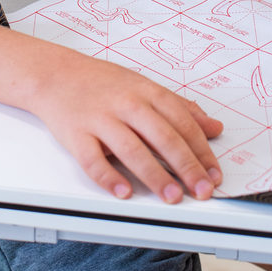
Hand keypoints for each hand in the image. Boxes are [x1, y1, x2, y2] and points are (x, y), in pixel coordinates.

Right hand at [31, 48, 223, 202]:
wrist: (56, 74)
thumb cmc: (103, 83)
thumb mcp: (145, 86)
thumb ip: (181, 107)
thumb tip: (214, 127)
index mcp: (146, 91)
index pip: (182, 122)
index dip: (201, 150)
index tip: (214, 174)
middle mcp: (126, 103)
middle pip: (161, 136)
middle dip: (185, 166)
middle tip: (202, 190)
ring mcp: (100, 118)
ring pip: (131, 149)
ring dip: (154, 175)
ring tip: (172, 197)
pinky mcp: (76, 134)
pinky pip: (93, 159)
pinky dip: (108, 177)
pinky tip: (123, 192)